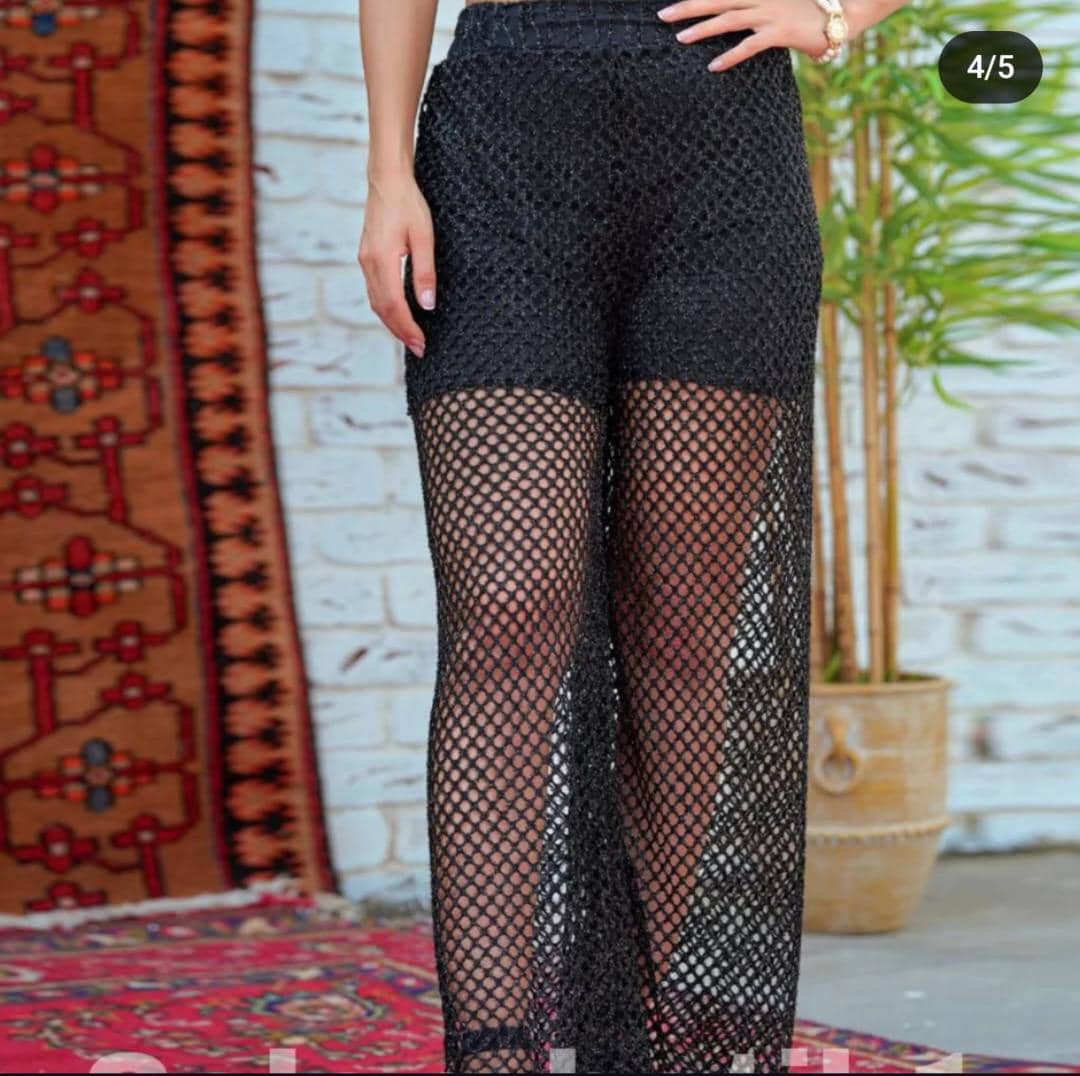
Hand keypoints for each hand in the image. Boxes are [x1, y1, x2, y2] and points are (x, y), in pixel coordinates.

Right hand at [358, 170, 435, 357]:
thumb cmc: (408, 204)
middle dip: (400, 332)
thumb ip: (425, 272)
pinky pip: (375, 292)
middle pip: (382, 309)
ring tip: (410, 338)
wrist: (387, 181)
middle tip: (419, 349)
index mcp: (382, 259)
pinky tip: (399, 315)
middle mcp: (368, 264)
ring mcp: (365, 261)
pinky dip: (387, 309)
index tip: (421, 344)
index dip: (407, 328)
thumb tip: (427, 305)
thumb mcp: (424, 237)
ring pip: (376, 302)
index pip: (394, 305)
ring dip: (392, 323)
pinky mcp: (367, 258)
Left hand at [657, 0, 838, 70]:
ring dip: (702, 29)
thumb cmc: (806, 12)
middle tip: (663, 15)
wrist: (839, 15)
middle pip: (718, 0)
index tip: (674, 1)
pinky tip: (713, 66)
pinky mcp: (780, 33)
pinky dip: (730, 56)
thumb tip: (730, 16)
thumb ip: (752, 8)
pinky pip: (749, 46)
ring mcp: (770, 13)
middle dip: (689, 6)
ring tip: (681, 38)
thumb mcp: (776, 4)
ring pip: (729, 19)